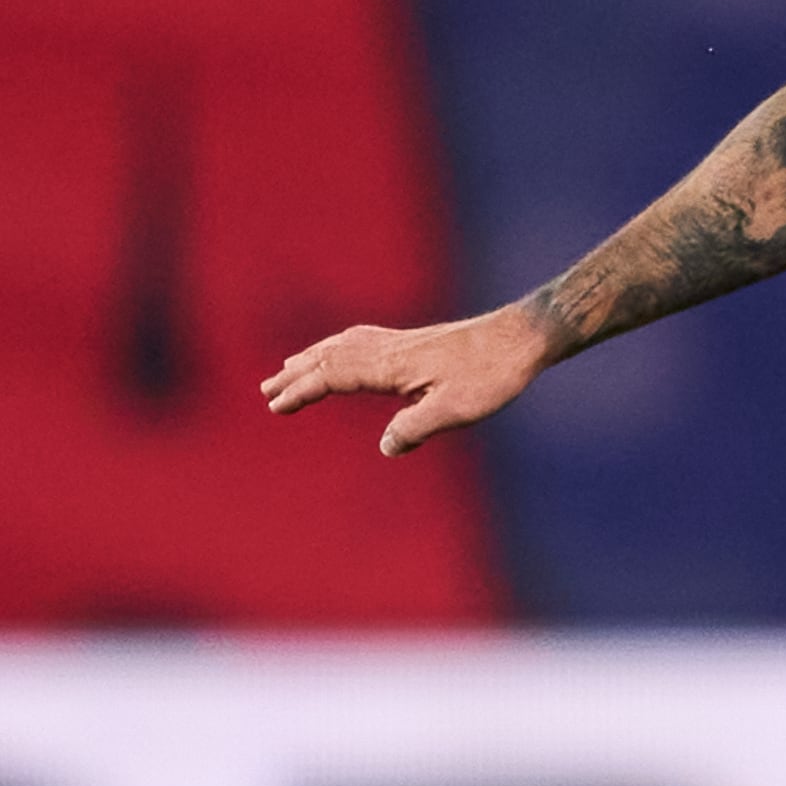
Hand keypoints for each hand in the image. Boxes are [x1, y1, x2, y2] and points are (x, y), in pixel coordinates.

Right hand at [263, 306, 550, 456]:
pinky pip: (362, 340)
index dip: (301, 390)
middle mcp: (389, 349)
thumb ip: (416, 428)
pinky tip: (341, 350)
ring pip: (343, 346)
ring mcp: (401, 342)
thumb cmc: (491, 375)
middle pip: (329, 358)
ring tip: (288, 367)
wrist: (520, 338)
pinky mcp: (414, 342)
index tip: (275, 405)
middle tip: (265, 390)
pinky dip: (338, 346)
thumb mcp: (455, 409)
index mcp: (390, 365)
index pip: (332, 376)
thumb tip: (385, 447)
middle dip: (296, 374)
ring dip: (313, 357)